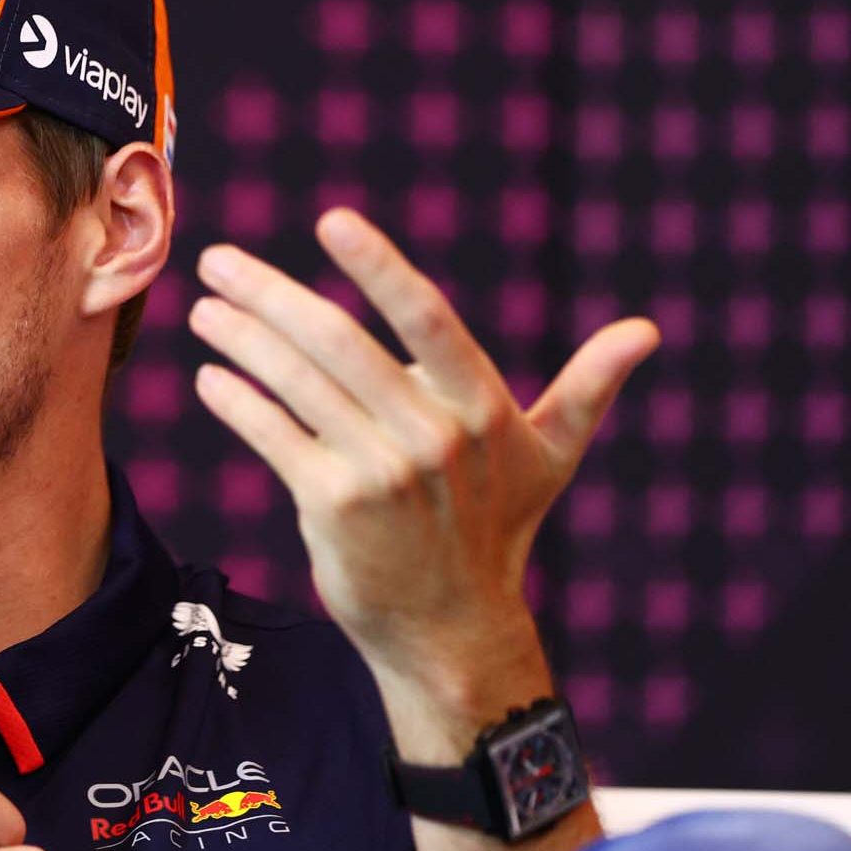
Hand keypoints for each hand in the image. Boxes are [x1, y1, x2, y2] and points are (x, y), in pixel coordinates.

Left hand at [188, 208, 658, 685]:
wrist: (452, 629)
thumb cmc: (496, 530)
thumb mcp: (549, 456)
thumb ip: (587, 387)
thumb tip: (646, 332)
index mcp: (480, 406)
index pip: (428, 318)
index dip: (380, 268)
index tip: (332, 221)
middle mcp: (433, 435)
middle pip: (339, 343)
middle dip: (270, 295)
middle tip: (219, 259)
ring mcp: (382, 473)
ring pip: (298, 385)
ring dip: (242, 340)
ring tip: (205, 309)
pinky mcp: (335, 509)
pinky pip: (275, 439)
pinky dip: (239, 404)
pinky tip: (212, 379)